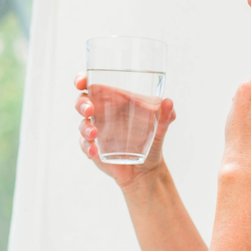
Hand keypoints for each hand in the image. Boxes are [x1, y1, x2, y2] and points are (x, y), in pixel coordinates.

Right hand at [75, 72, 175, 189]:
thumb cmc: (152, 140)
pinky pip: (85, 146)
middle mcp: (102, 114)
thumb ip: (165, 115)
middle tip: (89, 110)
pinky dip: (87, 148)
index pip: (93, 85)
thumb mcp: (161, 128)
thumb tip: (169, 102)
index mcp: (114, 101)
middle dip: (81, 103)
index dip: (83, 80)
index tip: (81, 82)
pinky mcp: (93, 149)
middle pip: (82, 102)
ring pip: (82, 124)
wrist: (147, 170)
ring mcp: (96, 132)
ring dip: (85, 127)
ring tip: (94, 134)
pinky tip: (94, 152)